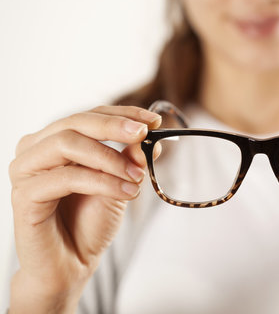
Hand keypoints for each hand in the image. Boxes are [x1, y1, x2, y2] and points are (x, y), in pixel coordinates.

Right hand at [8, 105, 160, 312]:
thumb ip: (131, 159)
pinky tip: (127, 193)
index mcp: (56, 141)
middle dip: (114, 126)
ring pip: (67, 144)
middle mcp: (35, 151)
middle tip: (143, 134)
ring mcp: (26, 171)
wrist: (72, 264)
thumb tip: (152, 137)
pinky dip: (102, 182)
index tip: (153, 121)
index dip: (122, 114)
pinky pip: (66, 178)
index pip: (89, 116)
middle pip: (75, 122)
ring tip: (137, 176)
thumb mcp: (120, 183)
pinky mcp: (24, 196)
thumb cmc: (90, 222)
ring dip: (109, 158)